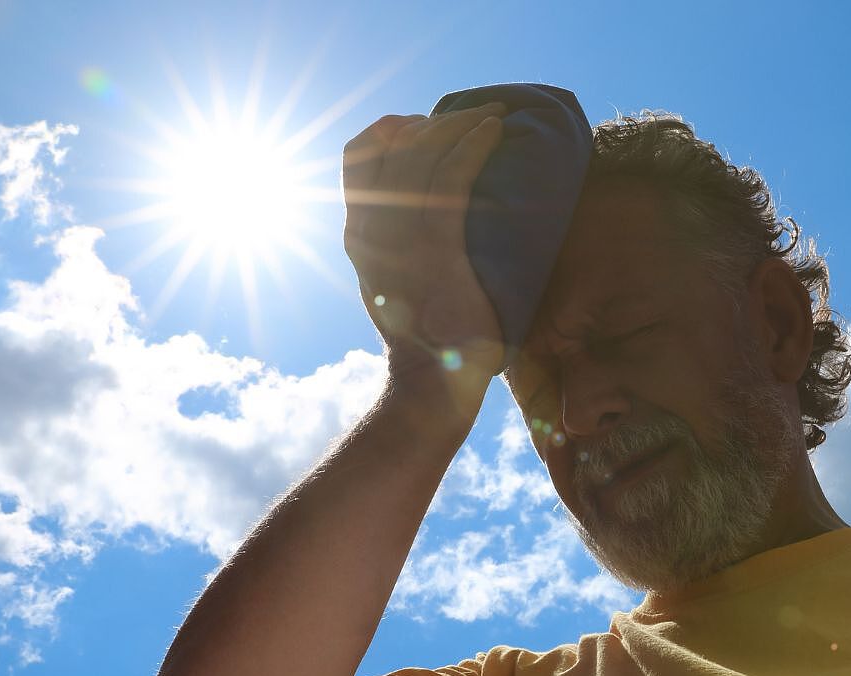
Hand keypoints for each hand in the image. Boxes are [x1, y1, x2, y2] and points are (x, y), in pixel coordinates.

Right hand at [342, 104, 509, 396]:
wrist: (430, 385)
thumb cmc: (426, 344)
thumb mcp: (393, 288)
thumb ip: (395, 252)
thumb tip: (420, 227)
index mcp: (358, 235)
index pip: (355, 157)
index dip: (388, 132)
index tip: (422, 126)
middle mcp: (371, 228)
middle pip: (391, 145)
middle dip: (433, 123)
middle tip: (471, 116)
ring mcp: (400, 235)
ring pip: (424, 153)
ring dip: (460, 125)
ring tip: (492, 116)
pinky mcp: (435, 245)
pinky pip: (453, 176)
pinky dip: (474, 145)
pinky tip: (494, 132)